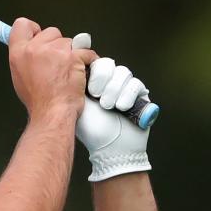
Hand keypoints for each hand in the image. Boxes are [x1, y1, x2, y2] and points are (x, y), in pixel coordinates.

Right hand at [8, 18, 93, 121]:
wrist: (52, 112)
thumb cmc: (38, 100)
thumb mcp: (19, 76)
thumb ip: (24, 57)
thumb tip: (31, 48)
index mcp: (18, 53)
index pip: (22, 24)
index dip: (34, 29)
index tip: (39, 35)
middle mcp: (35, 49)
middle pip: (51, 31)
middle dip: (57, 44)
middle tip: (56, 64)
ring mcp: (55, 51)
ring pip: (70, 41)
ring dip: (72, 54)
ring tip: (67, 72)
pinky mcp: (74, 56)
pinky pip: (86, 52)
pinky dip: (87, 61)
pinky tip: (80, 73)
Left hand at [72, 38, 151, 181]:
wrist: (110, 149)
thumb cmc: (91, 130)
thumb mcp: (76, 104)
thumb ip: (73, 84)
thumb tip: (70, 61)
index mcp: (92, 83)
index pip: (94, 62)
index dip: (94, 70)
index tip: (89, 87)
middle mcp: (109, 83)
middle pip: (109, 64)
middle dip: (102, 80)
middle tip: (96, 96)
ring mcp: (125, 88)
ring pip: (123, 73)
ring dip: (114, 90)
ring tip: (108, 106)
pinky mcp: (140, 95)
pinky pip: (136, 84)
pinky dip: (127, 96)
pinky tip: (121, 108)